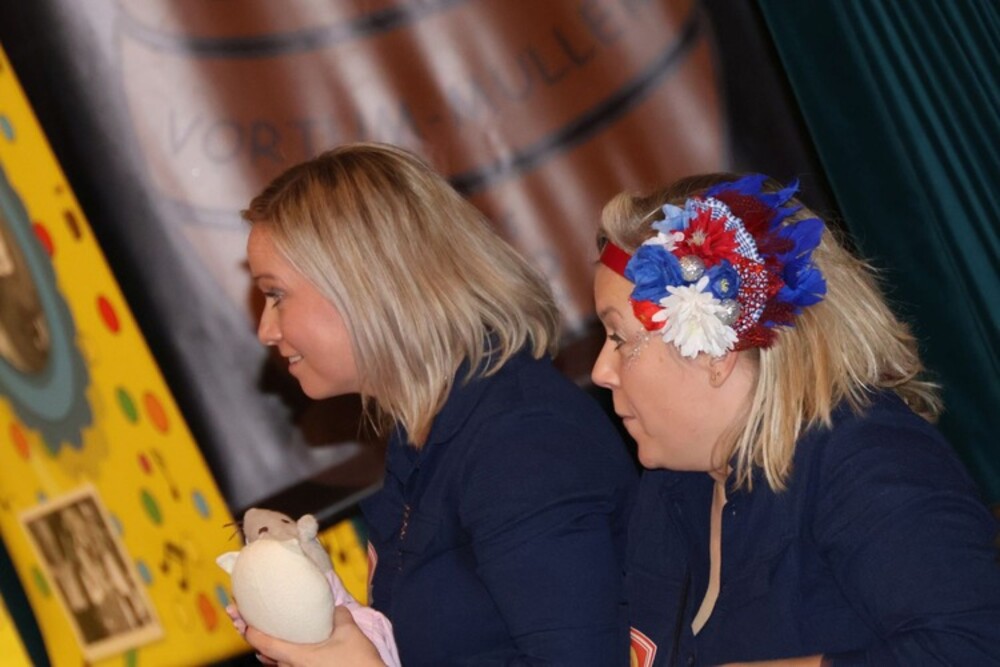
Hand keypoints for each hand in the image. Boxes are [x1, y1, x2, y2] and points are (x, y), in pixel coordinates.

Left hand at [244, 606, 385, 666]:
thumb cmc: (358, 663)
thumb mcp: (350, 632)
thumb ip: (338, 616)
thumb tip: (334, 608)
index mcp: (297, 657)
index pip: (263, 643)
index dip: (249, 630)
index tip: (241, 618)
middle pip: (265, 655)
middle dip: (255, 639)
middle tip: (244, 622)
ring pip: (277, 665)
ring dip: (268, 652)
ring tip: (263, 637)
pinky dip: (283, 659)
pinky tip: (289, 651)